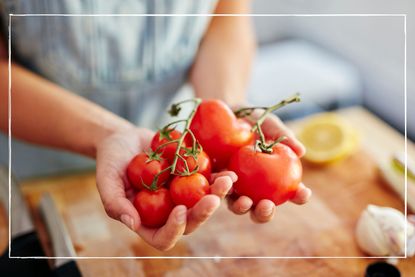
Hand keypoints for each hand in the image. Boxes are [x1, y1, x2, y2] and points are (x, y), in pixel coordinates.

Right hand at [95, 128, 233, 250]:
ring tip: (227, 181)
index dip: (174, 229)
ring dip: (218, 195)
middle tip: (212, 199)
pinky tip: (230, 172)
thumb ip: (115, 203)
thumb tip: (133, 224)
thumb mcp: (106, 180)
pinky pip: (209, 182)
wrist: (125, 139)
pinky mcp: (192, 179)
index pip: (163, 238)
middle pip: (190, 223)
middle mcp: (168, 213)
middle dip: (203, 213)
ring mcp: (182, 197)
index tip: (179, 210)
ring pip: (204, 204)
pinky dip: (220, 178)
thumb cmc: (111, 160)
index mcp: (148, 222)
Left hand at [227, 111, 311, 222]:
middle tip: (267, 205)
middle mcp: (254, 188)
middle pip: (261, 209)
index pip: (290, 192)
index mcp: (274, 177)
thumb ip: (283, 136)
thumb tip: (301, 151)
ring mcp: (233, 186)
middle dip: (264, 213)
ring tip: (245, 201)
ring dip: (242, 208)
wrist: (224, 112)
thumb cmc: (252, 119)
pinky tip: (226, 182)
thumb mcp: (268, 123)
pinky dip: (221, 188)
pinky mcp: (213, 180)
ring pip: (237, 205)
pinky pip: (216, 188)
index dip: (299, 196)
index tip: (304, 193)